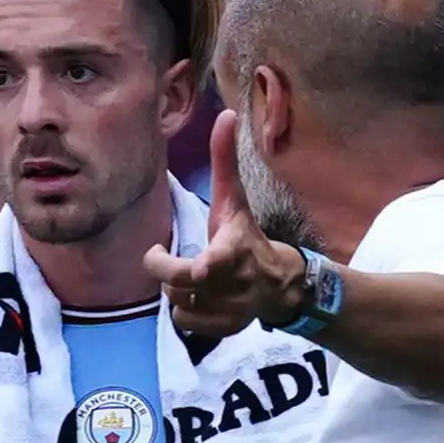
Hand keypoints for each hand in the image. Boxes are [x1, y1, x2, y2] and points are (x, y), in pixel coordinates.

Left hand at [146, 110, 311, 337]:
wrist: (282, 286)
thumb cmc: (247, 236)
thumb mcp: (236, 199)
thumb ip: (225, 158)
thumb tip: (225, 113)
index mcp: (235, 251)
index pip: (214, 263)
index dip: (199, 267)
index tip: (190, 265)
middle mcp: (234, 284)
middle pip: (180, 286)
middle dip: (166, 271)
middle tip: (161, 258)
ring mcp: (230, 311)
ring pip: (178, 305)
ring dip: (176, 290)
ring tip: (192, 276)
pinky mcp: (225, 330)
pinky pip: (184, 324)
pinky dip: (184, 311)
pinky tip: (198, 297)